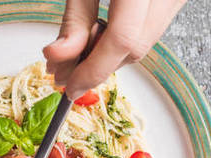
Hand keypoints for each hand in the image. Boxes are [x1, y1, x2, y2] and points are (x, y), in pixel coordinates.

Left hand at [43, 0, 185, 98]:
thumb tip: (59, 57)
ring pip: (145, 42)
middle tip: (62, 70)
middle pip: (135, 47)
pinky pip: (151, 28)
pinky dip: (124, 37)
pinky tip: (101, 30)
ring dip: (109, 53)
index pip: (123, 40)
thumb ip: (74, 16)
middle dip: (97, 65)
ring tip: (77, 48)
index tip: (68, 88)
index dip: (94, 70)